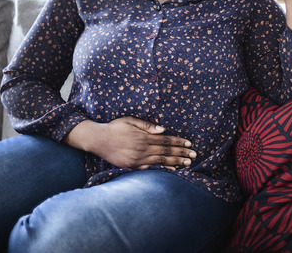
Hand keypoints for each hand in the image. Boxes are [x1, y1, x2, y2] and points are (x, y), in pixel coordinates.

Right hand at [63, 117, 195, 169]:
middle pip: (166, 152)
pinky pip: (150, 169)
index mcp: (143, 137)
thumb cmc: (114, 127)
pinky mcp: (131, 166)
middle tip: (194, 156)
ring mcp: (137, 159)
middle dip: (181, 154)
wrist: (97, 139)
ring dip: (175, 163)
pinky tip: (171, 170)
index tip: (190, 145)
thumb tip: (163, 130)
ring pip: (160, 162)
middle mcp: (142, 149)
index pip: (166, 140)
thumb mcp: (130, 120)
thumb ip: (147, 125)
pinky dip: (162, 170)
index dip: (179, 143)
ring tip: (187, 164)